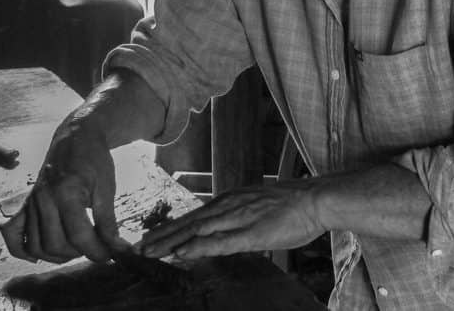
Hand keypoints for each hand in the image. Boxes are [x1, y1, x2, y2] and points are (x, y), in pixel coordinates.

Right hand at [0, 120, 128, 263]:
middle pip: (56, 245)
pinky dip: (22, 251)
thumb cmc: (94, 159)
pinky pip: (13, 235)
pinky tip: (41, 255)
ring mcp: (30, 202)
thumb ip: (109, 223)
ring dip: (57, 256)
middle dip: (80, 254)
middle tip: (97, 248)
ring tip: (77, 248)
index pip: (78, 236)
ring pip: (36, 246)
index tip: (110, 256)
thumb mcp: (107, 188)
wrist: (76, 136)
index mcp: (66, 191)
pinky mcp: (24, 204)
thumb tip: (118, 250)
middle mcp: (43, 198)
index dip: (97, 252)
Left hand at [136, 179, 325, 259]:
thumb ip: (236, 220)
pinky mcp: (251, 232)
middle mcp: (228, 205)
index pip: (192, 216)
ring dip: (172, 241)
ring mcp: (238, 217)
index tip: (150, 238)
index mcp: (229, 201)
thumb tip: (221, 232)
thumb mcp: (256, 208)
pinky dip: (199, 246)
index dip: (170, 228)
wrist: (315, 199)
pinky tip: (183, 253)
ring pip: (197, 231)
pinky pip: (221, 241)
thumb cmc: (290, 206)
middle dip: (162, 236)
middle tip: (138, 248)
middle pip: (188, 222)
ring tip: (150, 251)